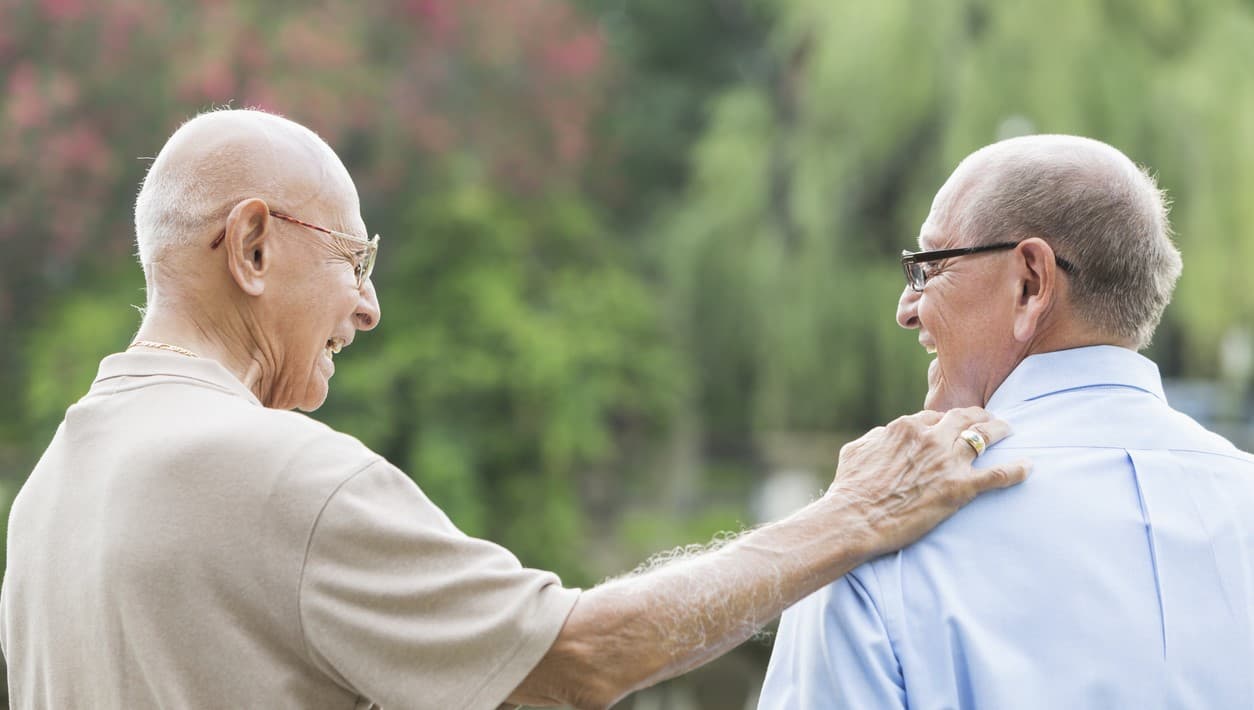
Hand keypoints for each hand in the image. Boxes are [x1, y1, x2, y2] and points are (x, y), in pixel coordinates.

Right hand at [826, 407, 1028, 557]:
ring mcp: (946, 462)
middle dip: (978, 415)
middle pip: (963, 418)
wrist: (855, 518)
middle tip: (988, 419)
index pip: (933, 416)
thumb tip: (885, 435)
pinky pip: (997, 475)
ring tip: (1009, 430)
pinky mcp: (959, 488)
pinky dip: (1015, 470)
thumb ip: (876, 437)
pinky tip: (1028, 467)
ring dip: (999, 431)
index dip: (944, 421)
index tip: (951, 427)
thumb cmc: (850, 488)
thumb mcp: (856, 450)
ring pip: (983, 437)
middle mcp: (930, 438)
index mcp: (906, 427)